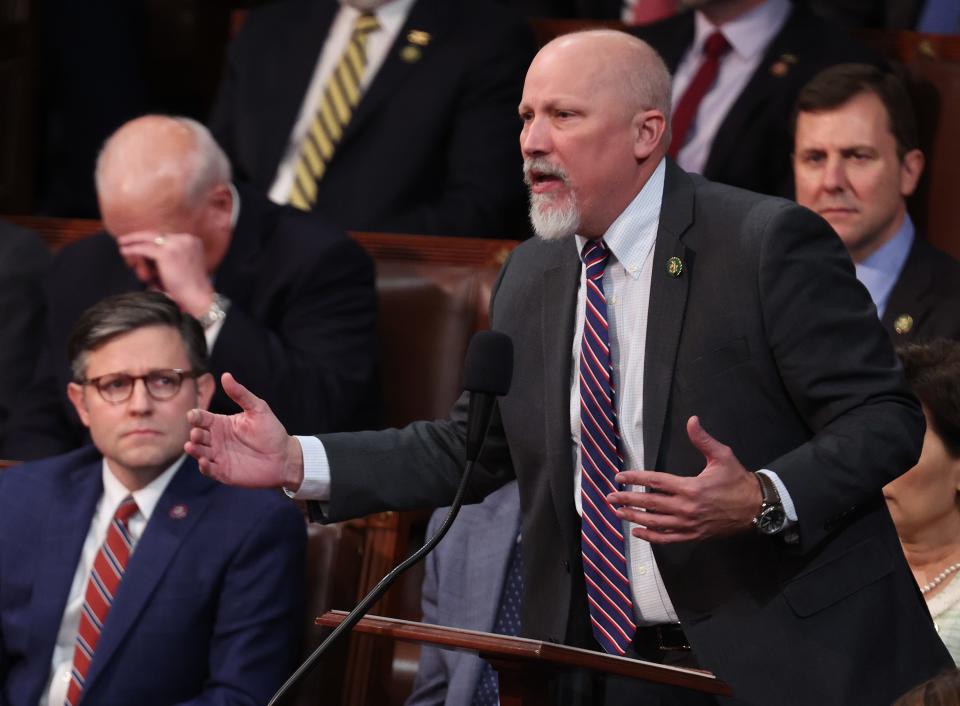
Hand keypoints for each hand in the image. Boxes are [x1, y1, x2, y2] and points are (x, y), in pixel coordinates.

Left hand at [116, 231, 214, 316]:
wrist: (198, 297)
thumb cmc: (190, 288)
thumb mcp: (185, 265)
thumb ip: (173, 256)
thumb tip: (151, 256)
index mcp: (192, 241)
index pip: (167, 236)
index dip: (151, 239)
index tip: (140, 241)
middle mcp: (186, 239)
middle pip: (157, 234)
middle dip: (140, 237)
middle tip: (126, 239)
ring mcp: (177, 245)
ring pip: (149, 239)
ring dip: (134, 242)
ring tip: (122, 243)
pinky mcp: (167, 253)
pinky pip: (144, 248)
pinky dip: (132, 249)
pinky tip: (123, 250)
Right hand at [185, 373, 303, 489]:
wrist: (284, 457)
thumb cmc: (271, 431)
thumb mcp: (258, 409)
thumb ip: (241, 394)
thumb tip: (226, 375)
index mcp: (221, 423)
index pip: (202, 418)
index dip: (196, 416)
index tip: (193, 415)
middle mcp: (216, 439)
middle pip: (198, 435)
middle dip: (195, 434)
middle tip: (197, 433)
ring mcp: (218, 456)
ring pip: (200, 452)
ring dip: (194, 450)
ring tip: (192, 446)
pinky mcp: (223, 472)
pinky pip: (209, 470)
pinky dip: (204, 467)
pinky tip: (204, 462)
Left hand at [606, 416, 762, 543]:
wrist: (756, 508)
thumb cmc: (737, 480)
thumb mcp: (722, 456)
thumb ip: (703, 440)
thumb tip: (692, 420)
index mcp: (690, 487)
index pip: (655, 481)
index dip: (635, 478)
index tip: (620, 477)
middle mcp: (686, 507)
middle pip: (650, 503)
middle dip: (627, 499)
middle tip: (610, 497)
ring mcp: (689, 524)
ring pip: (655, 523)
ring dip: (634, 517)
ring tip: (618, 512)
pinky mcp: (693, 535)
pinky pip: (668, 538)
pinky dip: (651, 537)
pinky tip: (637, 532)